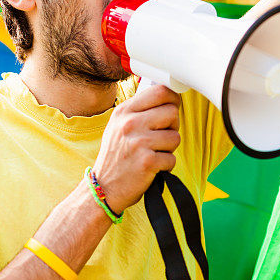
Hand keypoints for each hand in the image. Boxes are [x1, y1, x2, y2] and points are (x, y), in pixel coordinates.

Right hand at [91, 85, 180, 213]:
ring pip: (175, 137)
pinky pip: (172, 158)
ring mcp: (139, 142)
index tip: (172, 108)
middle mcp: (130, 123)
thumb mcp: (119, 126)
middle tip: (160, 138)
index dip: (172, 99)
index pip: (160, 91)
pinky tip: (152, 168)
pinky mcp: (147, 162)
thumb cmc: (116, 157)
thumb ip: (140, 110)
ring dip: (169, 149)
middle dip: (172, 126)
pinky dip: (166, 166)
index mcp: (124, 111)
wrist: (103, 188)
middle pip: (172, 112)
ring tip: (153, 154)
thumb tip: (168, 95)